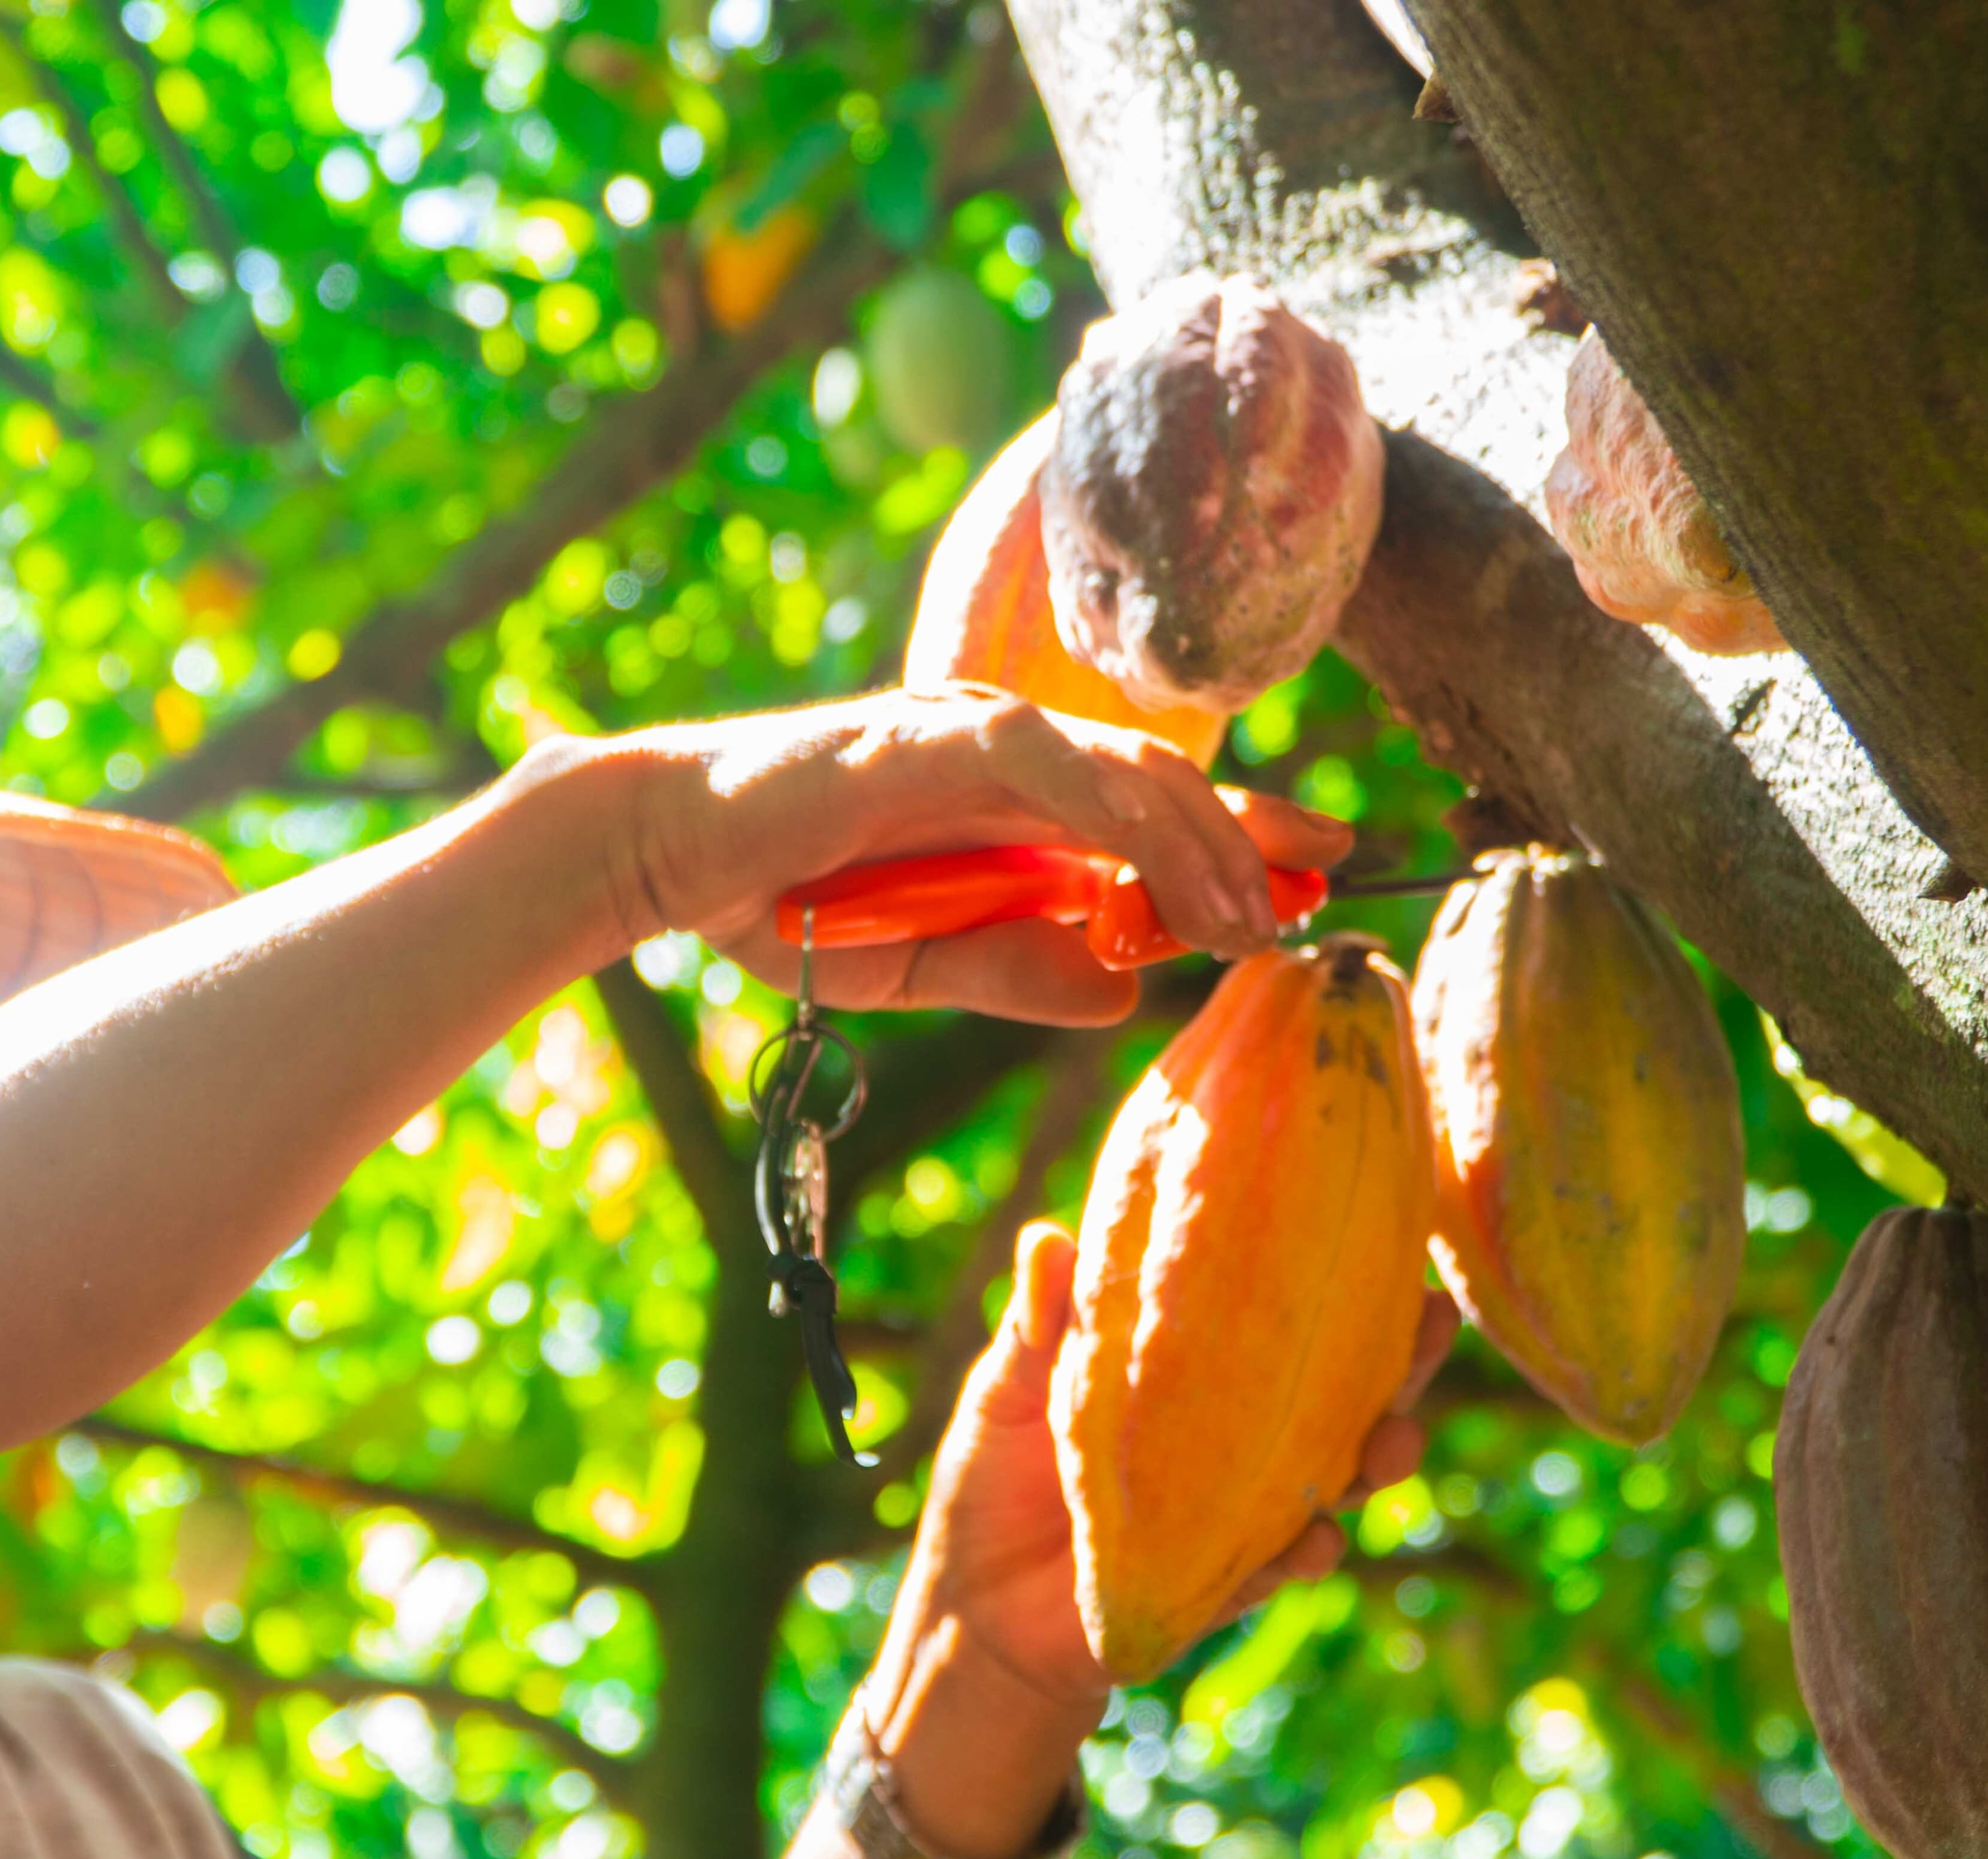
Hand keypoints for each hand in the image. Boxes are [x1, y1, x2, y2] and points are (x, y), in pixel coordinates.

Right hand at [585, 687, 1354, 1024]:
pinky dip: (1118, 816)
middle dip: (1249, 836)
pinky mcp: (932, 742)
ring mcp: (970, 737)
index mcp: (1007, 799)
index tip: (1320, 870)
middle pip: (1163, 780)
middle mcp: (1004, 751)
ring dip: (1201, 841)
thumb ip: (1018, 969)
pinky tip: (1164, 868)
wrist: (668, 853)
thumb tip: (1125, 993)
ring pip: (1125, 772)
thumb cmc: (778, 900)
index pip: (1148, 806)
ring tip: (1254, 911)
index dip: (1241, 833)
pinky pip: (1052, 770)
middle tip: (1315, 893)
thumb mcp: (921, 965)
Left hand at [871, 1225, 1462, 1788]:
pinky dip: (1300, 1554)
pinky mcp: (1219, 1586)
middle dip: (1400, 1363)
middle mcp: (1237, 1444)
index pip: (1285, 1319)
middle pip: (1344, 1395)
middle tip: (1434, 1320)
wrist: (972, 1606)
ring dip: (1374, 1461)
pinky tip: (1314, 1541)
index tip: (1392, 1235)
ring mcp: (1236, 1516)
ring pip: (1336, 1483)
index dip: (1346, 1283)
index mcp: (1197, 1376)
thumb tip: (1046, 1238)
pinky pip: (1278, 1568)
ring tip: (1388, 1444)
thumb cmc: (994, 1481)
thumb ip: (1039, 1326)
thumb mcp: (1009, 1391)